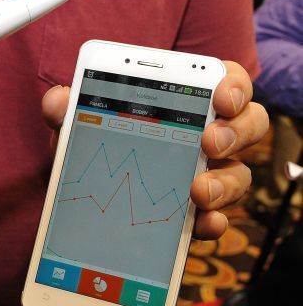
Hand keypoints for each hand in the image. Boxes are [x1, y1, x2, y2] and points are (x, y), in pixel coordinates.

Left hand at [41, 61, 267, 239]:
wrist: (88, 196)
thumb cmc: (95, 146)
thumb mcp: (81, 126)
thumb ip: (69, 110)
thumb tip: (57, 100)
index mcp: (183, 103)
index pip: (223, 83)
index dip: (232, 85)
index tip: (220, 95)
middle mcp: (204, 137)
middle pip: (247, 125)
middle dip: (235, 131)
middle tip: (209, 141)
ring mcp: (205, 175)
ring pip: (238, 174)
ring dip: (224, 182)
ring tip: (197, 190)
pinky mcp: (195, 213)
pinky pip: (217, 217)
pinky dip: (213, 221)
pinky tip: (201, 222)